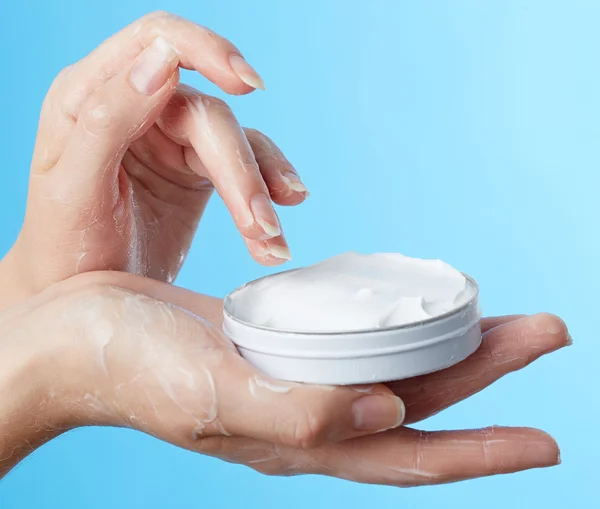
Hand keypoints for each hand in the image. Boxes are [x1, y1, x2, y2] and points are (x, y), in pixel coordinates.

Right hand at [0, 272, 566, 485]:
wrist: (79, 334)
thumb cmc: (132, 369)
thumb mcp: (213, 399)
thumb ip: (299, 415)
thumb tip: (389, 412)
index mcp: (298, 439)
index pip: (411, 456)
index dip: (481, 453)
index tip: (548, 439)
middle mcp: (306, 412)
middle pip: (417, 399)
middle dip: (486, 371)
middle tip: (546, 330)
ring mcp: (291, 376)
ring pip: (390, 366)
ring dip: (445, 344)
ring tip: (495, 315)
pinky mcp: (272, 340)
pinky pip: (349, 338)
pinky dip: (389, 327)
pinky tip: (405, 308)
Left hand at [1, 12, 306, 307]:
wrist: (79, 297)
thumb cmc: (63, 250)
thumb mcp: (72, 188)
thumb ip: (108, 118)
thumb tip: (162, 60)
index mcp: (90, 96)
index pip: (156, 42)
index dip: (207, 50)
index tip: (247, 84)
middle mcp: (136, 108)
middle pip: (209, 116)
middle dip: (241, 172)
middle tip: (259, 225)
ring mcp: (170, 139)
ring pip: (235, 145)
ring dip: (261, 191)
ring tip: (271, 240)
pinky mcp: (197, 170)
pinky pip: (245, 170)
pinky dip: (265, 199)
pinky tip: (274, 233)